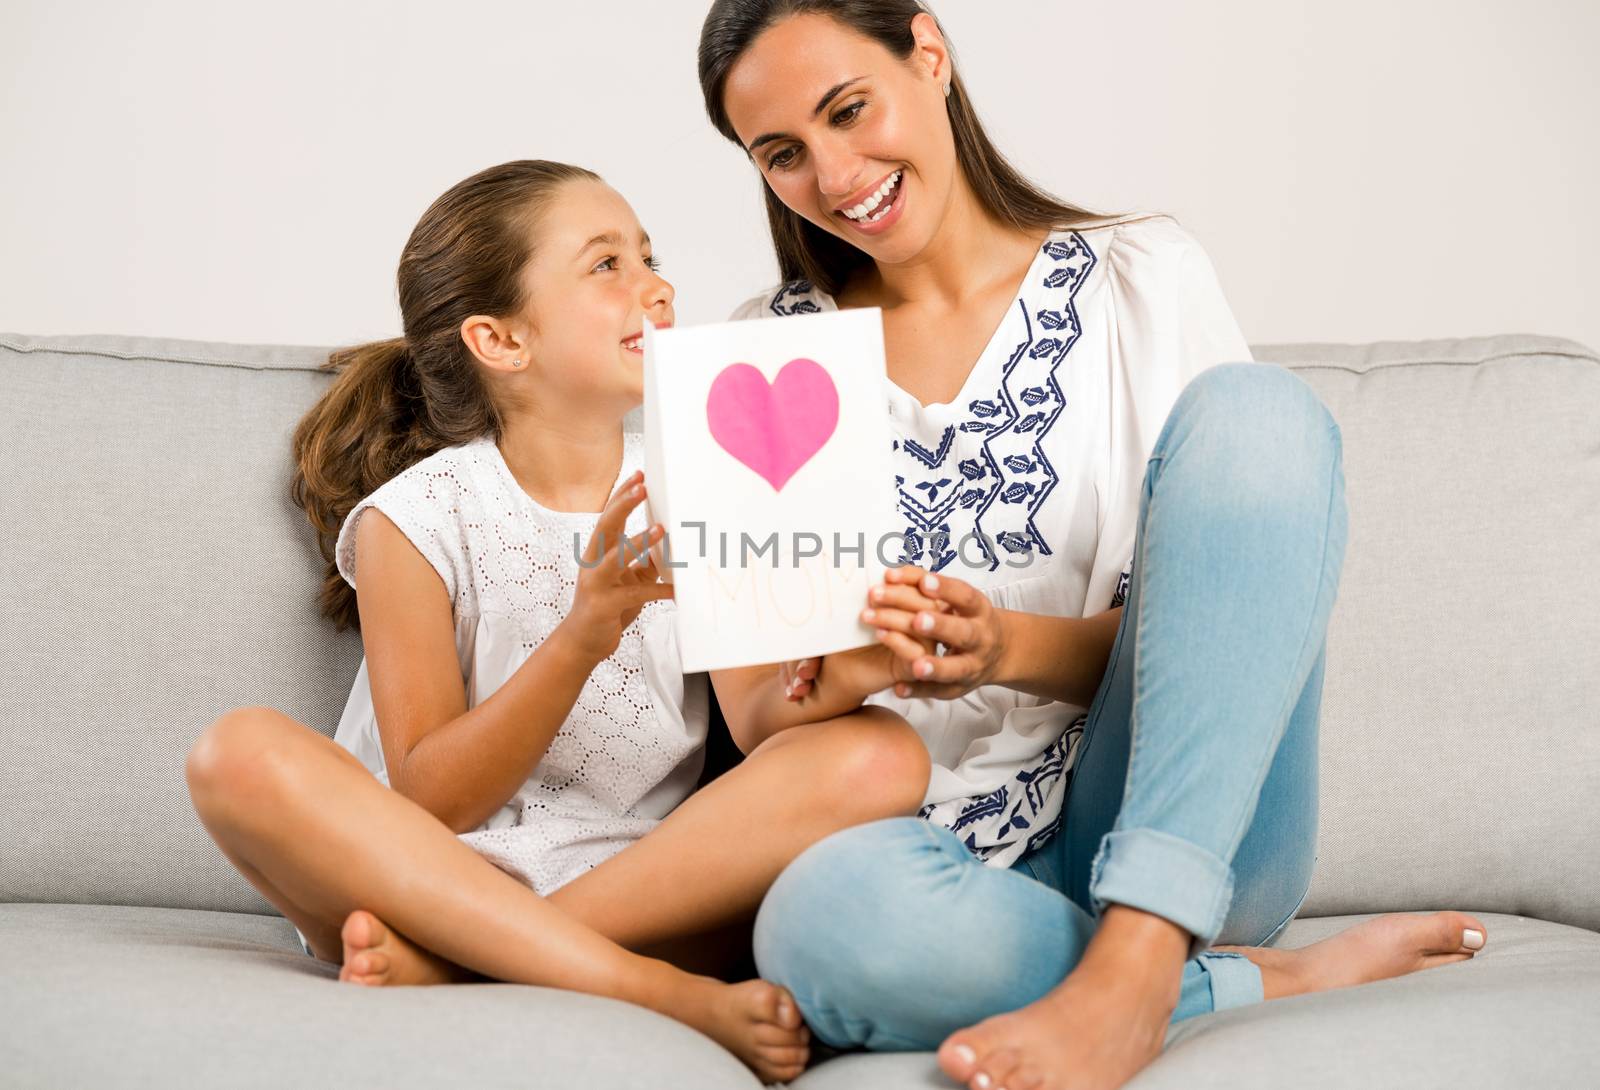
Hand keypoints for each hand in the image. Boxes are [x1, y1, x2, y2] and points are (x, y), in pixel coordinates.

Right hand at [557, 470, 673, 663]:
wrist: (584, 641)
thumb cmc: (609, 605)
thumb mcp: (629, 578)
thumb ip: (645, 559)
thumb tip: (671, 539)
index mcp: (599, 551)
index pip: (609, 516)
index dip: (622, 495)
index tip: (639, 475)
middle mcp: (593, 563)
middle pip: (606, 526)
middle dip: (624, 504)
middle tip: (643, 486)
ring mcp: (596, 583)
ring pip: (615, 557)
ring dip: (637, 542)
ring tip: (660, 529)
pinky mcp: (604, 605)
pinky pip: (634, 594)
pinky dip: (657, 591)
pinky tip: (676, 590)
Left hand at [778, 574, 944, 703]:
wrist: (842, 667)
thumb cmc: (852, 631)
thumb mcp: (862, 606)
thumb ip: (871, 587)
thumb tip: (862, 557)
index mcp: (919, 600)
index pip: (924, 582)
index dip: (909, 576)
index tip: (887, 573)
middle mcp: (929, 621)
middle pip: (926, 603)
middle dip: (899, 596)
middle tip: (873, 593)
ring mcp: (925, 645)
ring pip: (922, 627)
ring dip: (893, 617)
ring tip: (866, 615)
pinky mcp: (916, 668)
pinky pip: (915, 652)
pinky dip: (898, 641)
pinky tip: (879, 634)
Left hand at [865, 565, 1006, 700]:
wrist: (997, 652)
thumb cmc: (965, 617)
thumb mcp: (954, 598)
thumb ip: (922, 583)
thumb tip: (889, 575)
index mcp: (978, 610)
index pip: (965, 597)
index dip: (946, 589)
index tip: (925, 582)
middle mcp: (979, 638)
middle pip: (963, 633)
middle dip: (941, 627)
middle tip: (917, 620)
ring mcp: (971, 665)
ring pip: (956, 668)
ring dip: (936, 666)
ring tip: (916, 665)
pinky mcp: (958, 687)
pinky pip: (938, 691)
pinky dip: (919, 691)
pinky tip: (899, 688)